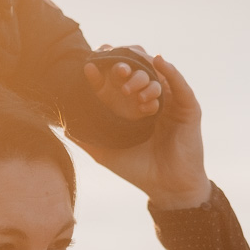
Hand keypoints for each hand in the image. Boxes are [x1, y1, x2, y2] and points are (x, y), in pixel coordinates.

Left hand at [75, 55, 210, 209]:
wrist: (167, 188)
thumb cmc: (138, 170)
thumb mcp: (106, 152)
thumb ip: (86, 137)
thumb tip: (62, 124)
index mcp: (134, 107)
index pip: (118, 83)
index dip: (105, 71)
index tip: (89, 64)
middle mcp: (152, 101)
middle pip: (139, 73)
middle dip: (124, 65)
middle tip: (110, 63)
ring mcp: (171, 103)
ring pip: (157, 77)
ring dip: (141, 71)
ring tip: (125, 71)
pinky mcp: (188, 109)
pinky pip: (180, 85)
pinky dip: (170, 71)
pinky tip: (158, 61)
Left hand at [84, 48, 162, 120]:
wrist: (112, 113)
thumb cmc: (106, 94)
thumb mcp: (98, 87)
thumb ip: (94, 77)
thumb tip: (88, 66)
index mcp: (123, 72)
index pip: (125, 66)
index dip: (124, 68)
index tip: (121, 71)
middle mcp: (136, 80)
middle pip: (142, 76)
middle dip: (136, 82)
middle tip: (125, 91)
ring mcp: (144, 92)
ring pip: (155, 87)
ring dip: (149, 92)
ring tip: (140, 98)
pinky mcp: (149, 105)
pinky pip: (156, 104)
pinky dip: (151, 106)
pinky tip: (142, 108)